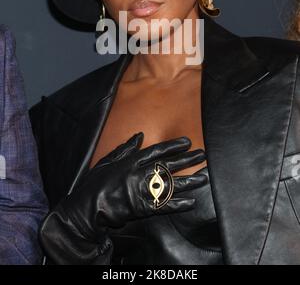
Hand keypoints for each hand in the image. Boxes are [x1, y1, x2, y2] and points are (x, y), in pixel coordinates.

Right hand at [55, 132, 205, 236]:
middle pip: (169, 165)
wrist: (86, 208)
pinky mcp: (143, 208)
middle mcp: (140, 174)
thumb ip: (125, 148)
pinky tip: (192, 202)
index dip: (173, 146)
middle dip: (187, 159)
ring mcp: (143, 192)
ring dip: (189, 180)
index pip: (157, 151)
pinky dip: (179, 205)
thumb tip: (139, 135)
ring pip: (171, 184)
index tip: (187, 142)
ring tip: (204, 176)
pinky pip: (165, 206)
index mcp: (131, 162)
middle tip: (202, 155)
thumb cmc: (94, 183)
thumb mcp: (108, 160)